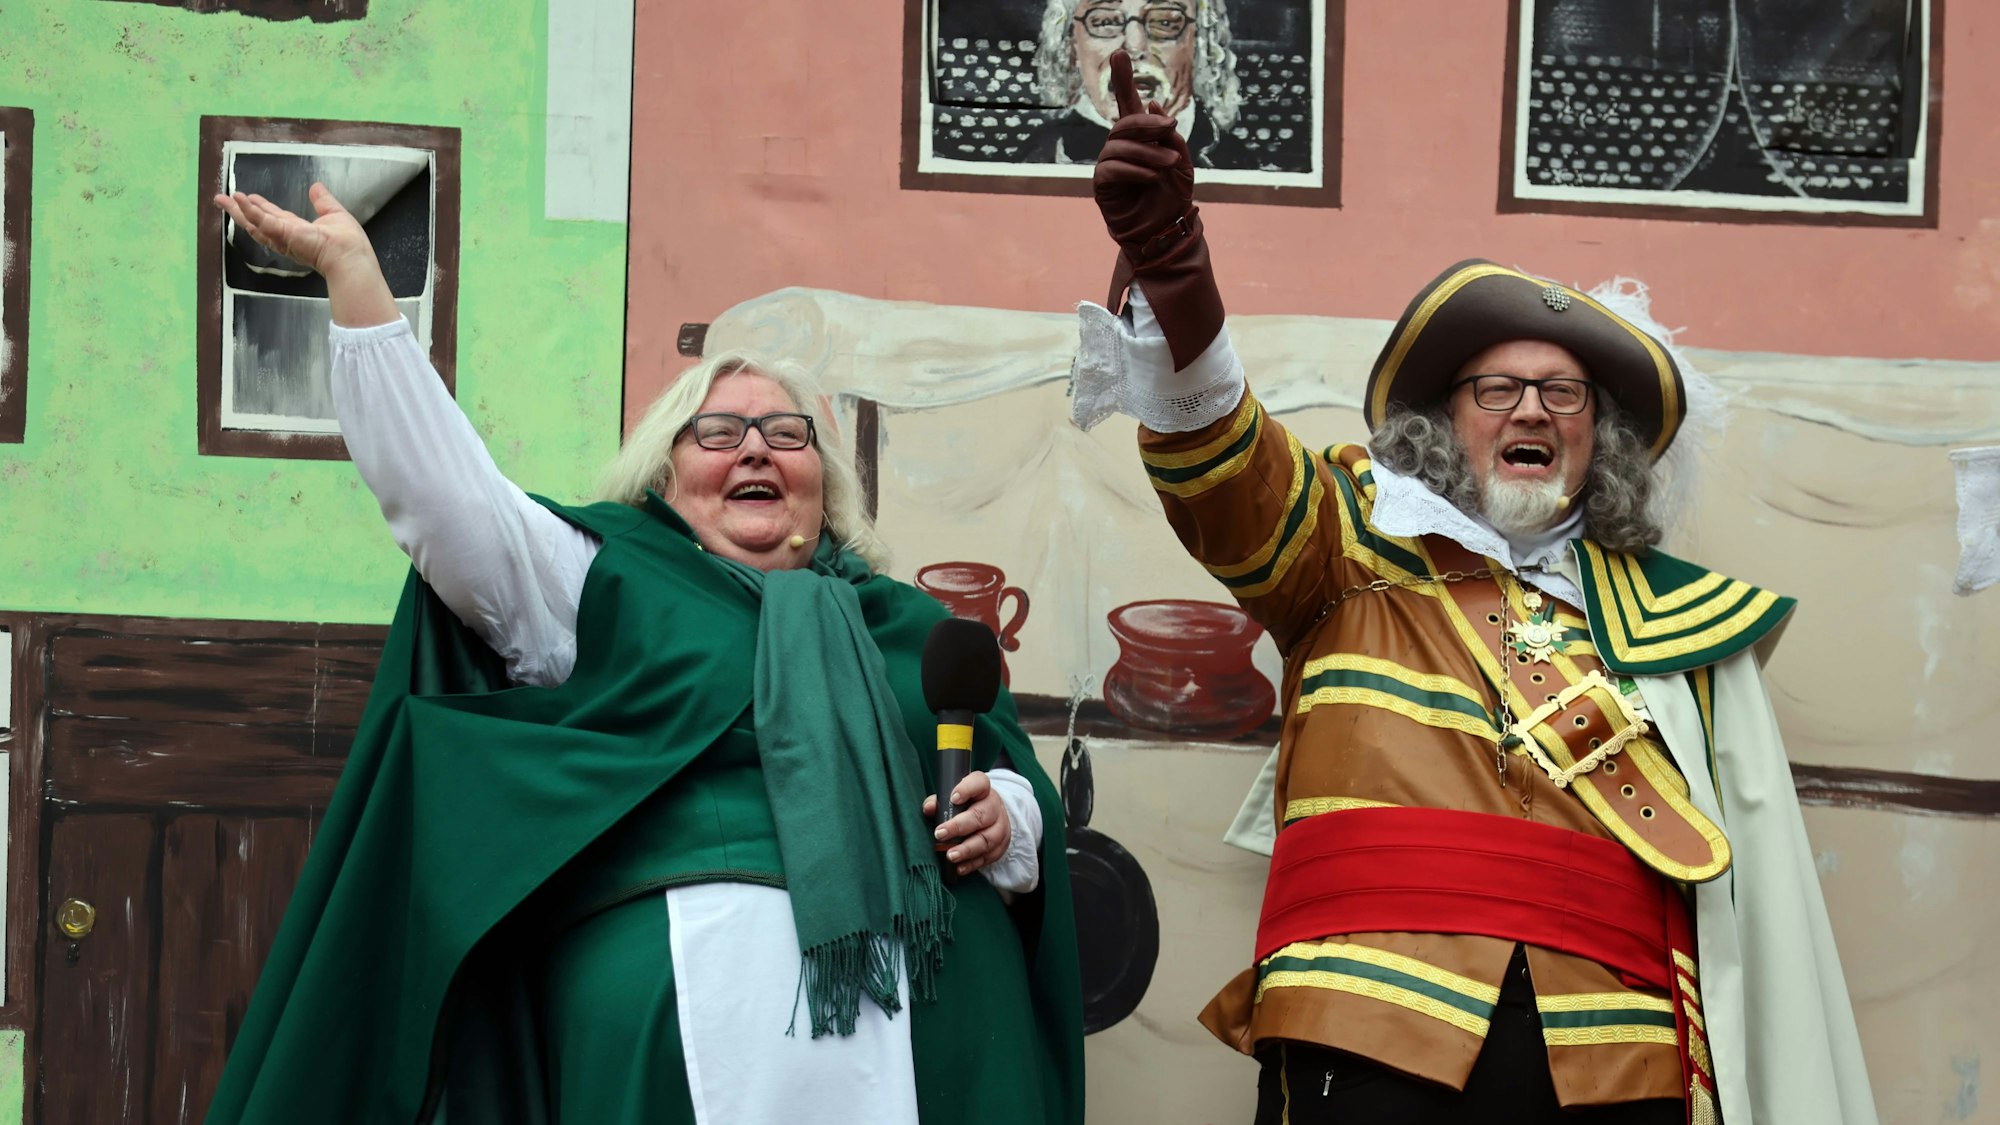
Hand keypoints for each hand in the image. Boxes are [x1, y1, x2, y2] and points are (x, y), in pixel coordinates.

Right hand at [211, 182, 375, 279]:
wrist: (349, 255)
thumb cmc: (347, 240)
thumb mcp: (333, 213)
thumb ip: (322, 200)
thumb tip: (316, 187)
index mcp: (298, 231)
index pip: (273, 217)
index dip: (260, 208)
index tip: (249, 198)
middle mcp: (286, 235)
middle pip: (257, 221)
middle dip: (239, 211)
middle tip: (223, 199)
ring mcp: (282, 236)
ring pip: (254, 222)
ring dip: (237, 210)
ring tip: (222, 198)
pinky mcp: (283, 233)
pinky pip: (262, 220)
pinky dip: (249, 209)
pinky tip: (239, 198)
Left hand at [923, 770, 1012, 878]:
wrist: (992, 817)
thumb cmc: (966, 806)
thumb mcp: (954, 798)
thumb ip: (940, 801)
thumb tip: (929, 808)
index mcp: (983, 790)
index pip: (979, 783)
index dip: (967, 789)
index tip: (953, 798)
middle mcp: (994, 807)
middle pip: (981, 816)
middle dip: (959, 826)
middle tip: (940, 834)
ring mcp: (1000, 827)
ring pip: (987, 839)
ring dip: (967, 849)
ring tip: (950, 856)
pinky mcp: (1001, 846)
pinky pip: (988, 857)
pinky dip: (972, 864)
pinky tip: (959, 868)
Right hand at [1092, 49, 1195, 258]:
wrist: (1168, 232)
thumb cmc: (1174, 197)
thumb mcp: (1181, 160)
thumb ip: (1168, 135)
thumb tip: (1150, 105)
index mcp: (1141, 139)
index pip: (1127, 105)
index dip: (1123, 80)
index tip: (1120, 53)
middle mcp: (1121, 148)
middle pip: (1124, 123)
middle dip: (1147, 122)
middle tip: (1170, 126)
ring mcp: (1110, 166)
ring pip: (1119, 145)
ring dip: (1147, 150)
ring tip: (1169, 163)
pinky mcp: (1103, 187)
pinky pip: (1112, 168)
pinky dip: (1134, 168)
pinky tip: (1152, 175)